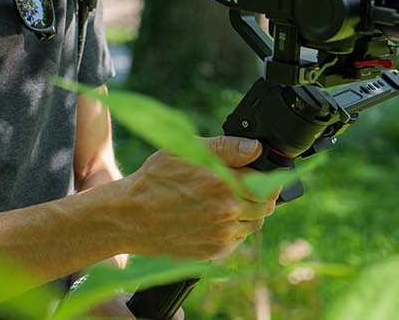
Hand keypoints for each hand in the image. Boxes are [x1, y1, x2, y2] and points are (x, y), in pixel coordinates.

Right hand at [124, 135, 278, 260]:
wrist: (130, 216)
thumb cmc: (155, 179)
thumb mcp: (187, 151)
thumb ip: (226, 148)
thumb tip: (255, 148)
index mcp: (223, 184)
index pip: (267, 182)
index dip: (268, 176)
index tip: (262, 172)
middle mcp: (226, 212)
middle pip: (265, 206)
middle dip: (261, 194)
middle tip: (247, 185)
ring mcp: (221, 235)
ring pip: (253, 225)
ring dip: (249, 212)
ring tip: (229, 201)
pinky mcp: (213, 252)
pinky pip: (236, 240)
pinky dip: (233, 229)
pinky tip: (216, 217)